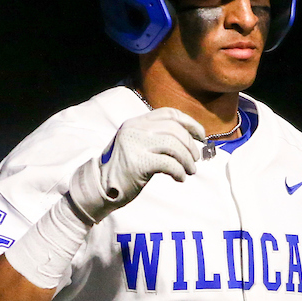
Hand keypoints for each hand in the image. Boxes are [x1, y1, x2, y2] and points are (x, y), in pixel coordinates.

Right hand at [68, 108, 204, 222]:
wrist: (100, 187)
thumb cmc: (125, 168)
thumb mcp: (138, 145)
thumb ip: (157, 138)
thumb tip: (190, 140)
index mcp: (136, 122)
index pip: (169, 114)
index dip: (190, 123)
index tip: (201, 136)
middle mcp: (135, 129)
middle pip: (175, 130)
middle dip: (190, 146)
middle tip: (194, 160)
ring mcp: (134, 144)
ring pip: (174, 146)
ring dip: (187, 160)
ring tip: (189, 171)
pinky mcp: (137, 163)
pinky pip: (169, 164)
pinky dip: (179, 172)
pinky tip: (179, 178)